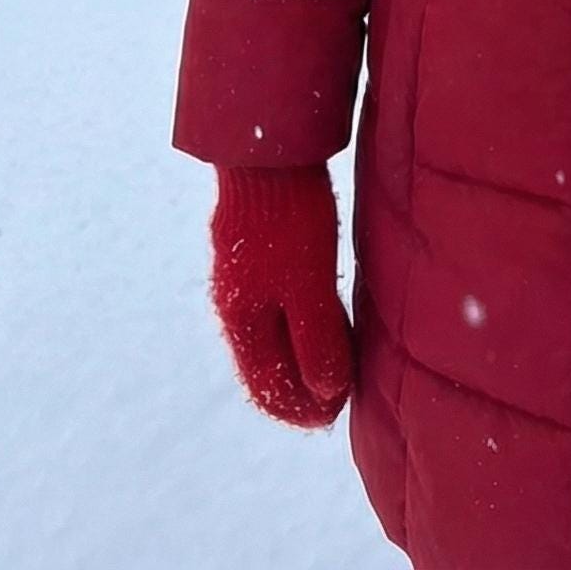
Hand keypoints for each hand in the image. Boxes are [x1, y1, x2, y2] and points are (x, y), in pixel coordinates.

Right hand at [208, 163, 353, 427]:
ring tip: (331, 369)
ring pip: (269, 337)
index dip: (301, 410)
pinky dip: (295, 328)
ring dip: (299, 359)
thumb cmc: (289, 219)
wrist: (268, 151)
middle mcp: (235, 305)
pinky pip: (273, 308)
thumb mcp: (309, 285)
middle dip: (299, 391)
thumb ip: (316, 340)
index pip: (267, 388)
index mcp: (242, 322)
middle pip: (265, 367)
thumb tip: (327, 393)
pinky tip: (317, 319)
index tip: (334, 418)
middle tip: (335, 403)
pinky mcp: (254, 251)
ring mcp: (241, 278)